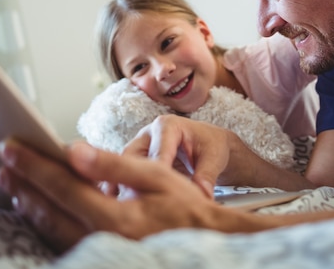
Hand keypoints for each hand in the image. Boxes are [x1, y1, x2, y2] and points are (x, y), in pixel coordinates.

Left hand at [0, 138, 220, 250]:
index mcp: (114, 217)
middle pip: (48, 208)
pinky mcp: (100, 257)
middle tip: (3, 162)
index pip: (62, 186)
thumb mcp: (154, 177)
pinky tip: (37, 210)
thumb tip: (73, 150)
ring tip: (13, 184)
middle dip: (22, 183)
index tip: (10, 147)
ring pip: (50, 227)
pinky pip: (62, 240)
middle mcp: (100, 239)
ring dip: (29, 203)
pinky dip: (44, 222)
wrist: (204, 243)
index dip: (33, 165)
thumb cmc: (184, 208)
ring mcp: (99, 252)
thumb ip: (112, 164)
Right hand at [122, 114, 311, 193]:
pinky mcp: (134, 162)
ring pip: (123, 167)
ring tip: (123, 208)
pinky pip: (123, 176)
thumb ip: (206, 176)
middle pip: (131, 157)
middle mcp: (148, 134)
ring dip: (122, 187)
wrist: (210, 146)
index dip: (155, 173)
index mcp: (167, 126)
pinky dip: (122, 190)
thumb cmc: (212, 147)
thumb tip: (202, 196)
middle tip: (135, 204)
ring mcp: (138, 148)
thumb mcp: (214, 158)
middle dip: (132, 181)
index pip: (157, 151)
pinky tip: (119, 206)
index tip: (154, 194)